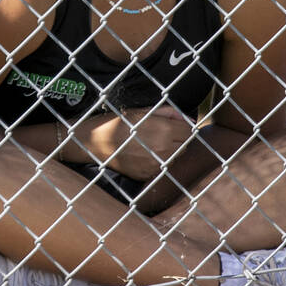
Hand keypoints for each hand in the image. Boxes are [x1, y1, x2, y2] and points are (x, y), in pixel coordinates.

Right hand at [72, 105, 193, 181]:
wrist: (96, 142)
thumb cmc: (119, 123)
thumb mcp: (143, 111)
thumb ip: (168, 112)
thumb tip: (187, 119)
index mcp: (164, 129)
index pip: (189, 131)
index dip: (183, 128)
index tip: (175, 126)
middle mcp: (163, 148)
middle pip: (184, 145)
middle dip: (178, 139)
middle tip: (163, 134)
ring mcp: (155, 164)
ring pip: (175, 158)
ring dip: (170, 152)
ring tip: (153, 144)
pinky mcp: (147, 174)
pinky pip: (161, 168)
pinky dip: (158, 162)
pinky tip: (145, 154)